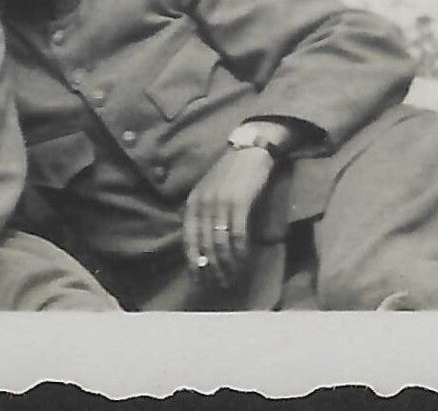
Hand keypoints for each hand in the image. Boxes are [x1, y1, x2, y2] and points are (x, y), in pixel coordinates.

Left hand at [183, 146, 275, 288]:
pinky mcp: (238, 203)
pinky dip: (240, 251)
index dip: (193, 262)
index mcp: (192, 203)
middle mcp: (202, 204)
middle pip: (204, 245)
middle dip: (211, 268)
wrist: (249, 152)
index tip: (199, 281)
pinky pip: (237, 234)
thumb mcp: (209, 194)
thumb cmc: (230, 175)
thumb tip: (206, 248)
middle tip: (219, 285)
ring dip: (226, 264)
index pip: (188, 239)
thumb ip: (205, 216)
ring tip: (232, 279)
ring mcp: (220, 203)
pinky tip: (243, 262)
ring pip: (220, 243)